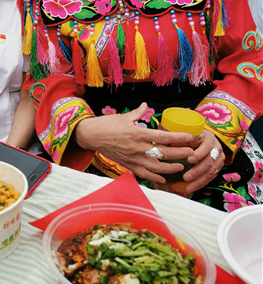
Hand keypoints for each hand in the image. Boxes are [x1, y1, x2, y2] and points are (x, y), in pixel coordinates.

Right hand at [75, 102, 195, 183]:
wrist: (91, 136)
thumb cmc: (106, 124)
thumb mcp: (123, 117)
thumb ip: (138, 112)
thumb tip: (145, 105)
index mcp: (138, 133)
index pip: (163, 137)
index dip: (179, 138)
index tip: (191, 137)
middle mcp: (137, 147)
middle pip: (164, 153)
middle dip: (180, 154)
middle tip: (192, 152)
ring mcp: (133, 158)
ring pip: (156, 167)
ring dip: (170, 168)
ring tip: (181, 166)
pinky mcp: (128, 165)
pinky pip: (144, 174)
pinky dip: (155, 177)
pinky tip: (163, 178)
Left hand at [181, 130, 225, 192]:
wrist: (206, 138)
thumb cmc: (191, 135)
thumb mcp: (186, 133)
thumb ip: (178, 137)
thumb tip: (164, 140)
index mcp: (209, 137)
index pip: (206, 146)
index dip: (198, 154)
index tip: (189, 159)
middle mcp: (216, 147)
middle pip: (209, 161)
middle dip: (197, 170)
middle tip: (185, 177)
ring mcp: (219, 158)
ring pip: (211, 171)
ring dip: (199, 180)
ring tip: (187, 187)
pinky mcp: (218, 166)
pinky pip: (211, 177)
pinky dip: (201, 183)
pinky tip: (192, 187)